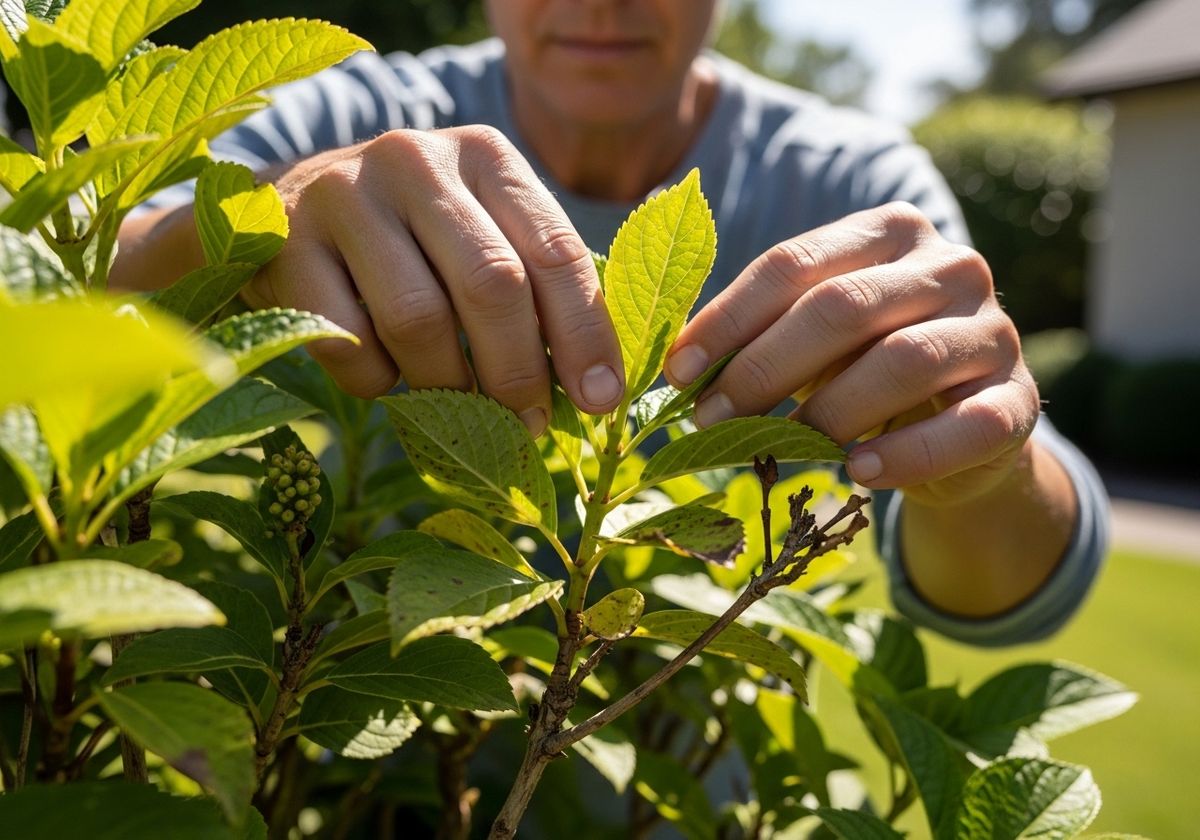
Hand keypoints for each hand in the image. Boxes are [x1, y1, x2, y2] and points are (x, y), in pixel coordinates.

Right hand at [242, 125, 624, 433]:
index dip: (585, 334)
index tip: (601, 400)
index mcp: (486, 155)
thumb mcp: (484, 236)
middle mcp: (417, 160)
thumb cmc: (416, 241)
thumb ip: (537, 288)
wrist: (288, 213)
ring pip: (420, 320)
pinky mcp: (286, 244)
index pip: (555, 250)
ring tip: (457, 405)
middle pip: (492, 284)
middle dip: (519, 371)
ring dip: (448, 385)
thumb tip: (596, 388)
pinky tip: (386, 372)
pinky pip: (350, 344)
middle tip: (528, 423)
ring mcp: (343, 195)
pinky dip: (378, 381)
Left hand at [664, 202, 1040, 504]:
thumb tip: (676, 367)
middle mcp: (951, 267)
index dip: (729, 318)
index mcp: (890, 232)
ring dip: (827, 413)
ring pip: (904, 361)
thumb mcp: (815, 339)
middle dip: (764, 367)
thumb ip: (762, 334)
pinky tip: (856, 474)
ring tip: (776, 450)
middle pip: (843, 307)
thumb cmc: (864, 369)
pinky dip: (906, 455)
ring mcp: (993, 331)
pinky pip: (966, 427)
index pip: (795, 263)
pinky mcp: (1019, 401)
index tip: (677, 371)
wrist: (960, 425)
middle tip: (709, 419)